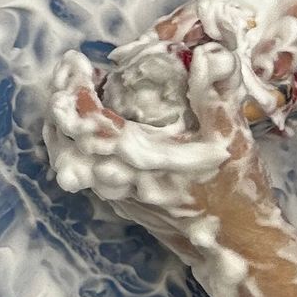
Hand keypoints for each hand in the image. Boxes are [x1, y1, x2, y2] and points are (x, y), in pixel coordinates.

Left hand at [46, 44, 274, 266]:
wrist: (235, 243)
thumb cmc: (235, 190)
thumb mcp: (231, 136)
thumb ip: (215, 92)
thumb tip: (211, 52)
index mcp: (138, 157)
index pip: (86, 119)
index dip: (75, 88)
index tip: (78, 61)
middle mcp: (116, 178)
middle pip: (64, 137)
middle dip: (60, 97)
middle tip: (68, 69)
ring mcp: (112, 193)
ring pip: (65, 157)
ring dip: (61, 122)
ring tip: (68, 91)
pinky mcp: (117, 201)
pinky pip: (79, 171)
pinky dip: (71, 144)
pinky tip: (86, 125)